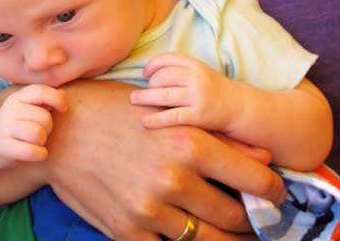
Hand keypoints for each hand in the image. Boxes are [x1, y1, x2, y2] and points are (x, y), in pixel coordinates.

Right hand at [0, 84, 66, 166]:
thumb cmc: (18, 123)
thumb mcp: (28, 107)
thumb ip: (46, 99)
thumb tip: (63, 95)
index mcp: (18, 97)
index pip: (40, 92)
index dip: (56, 99)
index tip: (63, 108)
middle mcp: (10, 110)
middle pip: (43, 117)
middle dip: (49, 127)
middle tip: (42, 131)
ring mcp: (5, 129)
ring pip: (38, 134)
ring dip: (43, 140)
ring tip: (37, 141)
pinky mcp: (4, 148)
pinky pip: (32, 152)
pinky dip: (40, 154)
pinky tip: (38, 153)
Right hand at [45, 79, 285, 240]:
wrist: (62, 132)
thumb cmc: (118, 111)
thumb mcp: (170, 112)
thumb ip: (219, 135)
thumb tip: (262, 156)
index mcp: (188, 142)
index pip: (252, 179)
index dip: (271, 191)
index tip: (277, 195)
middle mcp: (173, 179)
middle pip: (233, 217)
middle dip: (250, 221)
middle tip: (255, 219)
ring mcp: (149, 210)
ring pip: (204, 240)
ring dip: (222, 239)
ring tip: (228, 233)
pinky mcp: (127, 231)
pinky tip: (186, 235)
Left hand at [131, 52, 237, 132]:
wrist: (238, 108)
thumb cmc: (214, 90)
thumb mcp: (200, 73)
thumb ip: (181, 70)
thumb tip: (151, 73)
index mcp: (196, 65)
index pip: (169, 58)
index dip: (153, 64)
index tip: (145, 73)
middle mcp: (197, 78)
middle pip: (164, 76)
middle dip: (149, 83)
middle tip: (140, 92)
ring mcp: (198, 97)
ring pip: (165, 95)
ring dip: (146, 97)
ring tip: (133, 100)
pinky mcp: (199, 116)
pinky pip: (173, 117)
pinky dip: (157, 119)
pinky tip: (145, 121)